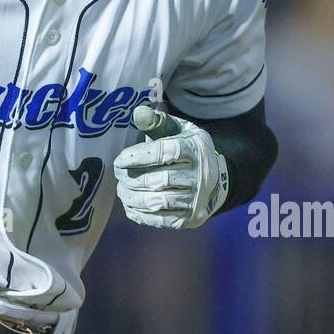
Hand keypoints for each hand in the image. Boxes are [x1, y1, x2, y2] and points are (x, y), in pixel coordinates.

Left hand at [113, 105, 227, 229]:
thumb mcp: (178, 130)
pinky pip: (161, 220)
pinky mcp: (190, 218)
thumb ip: (158, 122)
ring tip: (122, 190)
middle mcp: (200, 176)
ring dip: (133, 198)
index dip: (138, 157)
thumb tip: (138, 113)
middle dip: (132, 178)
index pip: (164, 153)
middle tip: (119, 176)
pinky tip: (130, 205)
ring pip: (158, 202)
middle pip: (159, 180)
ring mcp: (197, 200)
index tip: (119, 160)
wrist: (214, 180)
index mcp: (196, 149)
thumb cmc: (187, 150)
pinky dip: (141, 214)